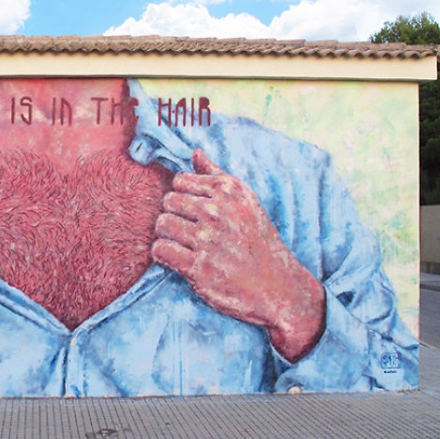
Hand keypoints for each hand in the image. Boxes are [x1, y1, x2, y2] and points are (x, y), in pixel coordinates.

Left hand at [152, 148, 324, 361]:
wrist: (278, 286)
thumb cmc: (257, 240)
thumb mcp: (245, 200)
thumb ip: (216, 175)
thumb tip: (194, 152)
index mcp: (228, 191)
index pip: (179, 180)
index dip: (183, 196)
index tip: (194, 212)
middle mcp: (217, 212)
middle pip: (168, 201)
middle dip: (174, 216)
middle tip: (188, 231)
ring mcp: (207, 240)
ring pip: (162, 224)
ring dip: (167, 236)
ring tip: (183, 245)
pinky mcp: (199, 267)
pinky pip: (161, 250)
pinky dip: (163, 255)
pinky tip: (178, 259)